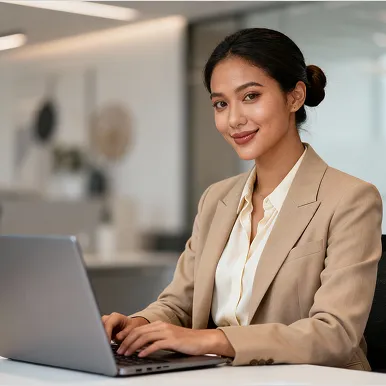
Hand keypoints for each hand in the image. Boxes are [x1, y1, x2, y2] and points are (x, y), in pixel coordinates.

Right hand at [102, 312, 148, 341]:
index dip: (107, 333)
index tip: (106, 342)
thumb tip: (117, 337)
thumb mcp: (131, 329)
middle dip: (101, 335)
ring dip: (100, 337)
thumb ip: (125, 333)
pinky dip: (101, 339)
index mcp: (116, 317)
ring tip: (103, 346)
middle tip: (103, 345)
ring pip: (99, 329)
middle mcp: (109, 318)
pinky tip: (103, 345)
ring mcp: (105, 323)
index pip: (108, 324)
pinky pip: (99, 333)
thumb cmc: (132, 327)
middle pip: (101, 325)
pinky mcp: (103, 328)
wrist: (131, 326)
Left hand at [116, 321, 234, 357]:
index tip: (119, 343)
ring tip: (126, 354)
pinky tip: (140, 355)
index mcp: (160, 324)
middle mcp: (162, 326)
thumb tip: (140, 346)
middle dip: (127, 342)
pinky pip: (156, 345)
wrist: (202, 339)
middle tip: (119, 351)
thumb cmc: (186, 340)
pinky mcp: (173, 340)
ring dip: (133, 346)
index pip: (139, 329)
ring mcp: (167, 332)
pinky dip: (146, 350)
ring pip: (145, 337)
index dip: (127, 336)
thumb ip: (156, 339)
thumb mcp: (168, 337)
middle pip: (139, 332)